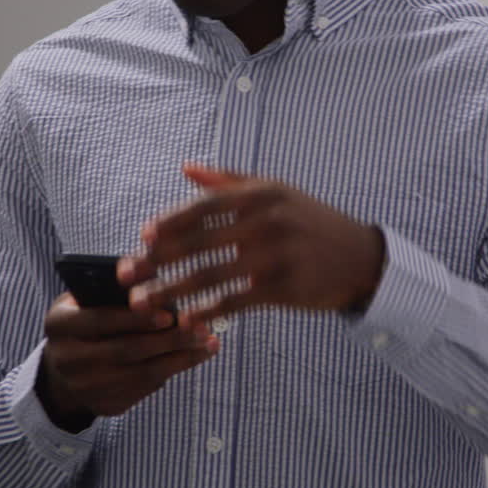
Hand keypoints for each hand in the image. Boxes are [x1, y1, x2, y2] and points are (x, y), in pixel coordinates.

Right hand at [39, 287, 219, 428]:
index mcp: (59, 325)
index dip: (136, 318)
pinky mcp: (104, 406)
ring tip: (208, 342)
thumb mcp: (86, 299)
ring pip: (141, 375)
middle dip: (168, 339)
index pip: (100, 320)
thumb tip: (157, 279)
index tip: (169, 313)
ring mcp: (85, 388)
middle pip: (126, 351)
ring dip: (180, 358)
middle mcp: (66, 360)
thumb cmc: (84, 321)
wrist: (62, 370)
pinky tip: (196, 356)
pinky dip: (173, 371)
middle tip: (201, 328)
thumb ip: (113, 291)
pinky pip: (145, 390)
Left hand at [118, 164, 385, 326]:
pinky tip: (185, 320)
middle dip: (157, 259)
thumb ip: (229, 181)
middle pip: (199, 241)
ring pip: (210, 274)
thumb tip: (186, 168)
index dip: (170, 221)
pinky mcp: (282, 287)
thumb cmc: (311, 222)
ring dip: (171, 289)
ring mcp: (274, 255)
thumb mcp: (277, 192)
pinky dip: (207, 310)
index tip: (143, 236)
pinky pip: (235, 300)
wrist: (360, 258)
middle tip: (127, 273)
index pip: (204, 206)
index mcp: (259, 194)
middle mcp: (265, 221)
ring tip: (143, 303)